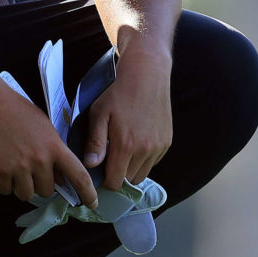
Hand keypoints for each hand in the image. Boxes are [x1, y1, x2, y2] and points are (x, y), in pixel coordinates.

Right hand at [0, 78, 98, 204]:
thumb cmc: (15, 108)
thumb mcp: (43, 125)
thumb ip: (53, 149)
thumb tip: (58, 174)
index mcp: (54, 147)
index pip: (79, 176)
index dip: (88, 193)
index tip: (92, 203)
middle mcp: (40, 160)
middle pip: (47, 191)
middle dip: (39, 184)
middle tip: (30, 171)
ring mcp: (19, 166)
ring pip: (26, 194)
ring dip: (21, 186)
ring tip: (13, 169)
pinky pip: (4, 190)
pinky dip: (2, 183)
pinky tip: (0, 167)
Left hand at [80, 46, 173, 188]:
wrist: (146, 75)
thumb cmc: (118, 92)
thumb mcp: (99, 113)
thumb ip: (95, 142)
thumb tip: (90, 165)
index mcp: (126, 145)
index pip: (115, 181)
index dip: (105, 181)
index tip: (97, 172)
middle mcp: (145, 150)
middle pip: (129, 180)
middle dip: (117, 175)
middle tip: (107, 161)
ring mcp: (158, 147)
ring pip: (142, 173)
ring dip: (130, 169)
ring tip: (120, 152)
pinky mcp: (167, 142)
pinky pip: (153, 162)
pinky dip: (143, 160)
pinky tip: (134, 144)